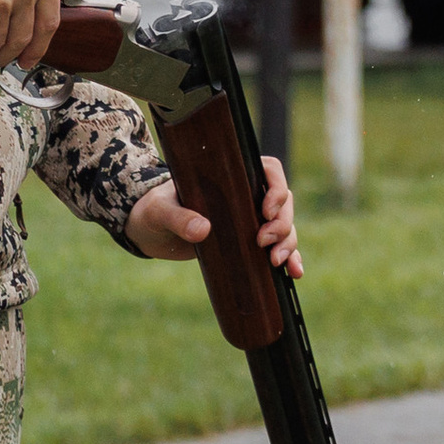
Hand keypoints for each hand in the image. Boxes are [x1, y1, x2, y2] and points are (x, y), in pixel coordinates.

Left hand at [123, 157, 301, 276]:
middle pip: (282, 202)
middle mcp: (245, 195)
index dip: (276, 188)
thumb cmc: (154, 210)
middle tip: (263, 242)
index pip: (268, 170)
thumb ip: (178, 217)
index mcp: (229, 176)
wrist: (150, 231)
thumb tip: (202, 230)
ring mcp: (249, 219)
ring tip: (275, 262)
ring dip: (288, 243)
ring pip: (284, 226)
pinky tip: (294, 273)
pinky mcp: (247, 243)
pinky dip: (290, 259)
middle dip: (282, 223)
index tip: (266, 211)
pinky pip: (278, 247)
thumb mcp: (161, 211)